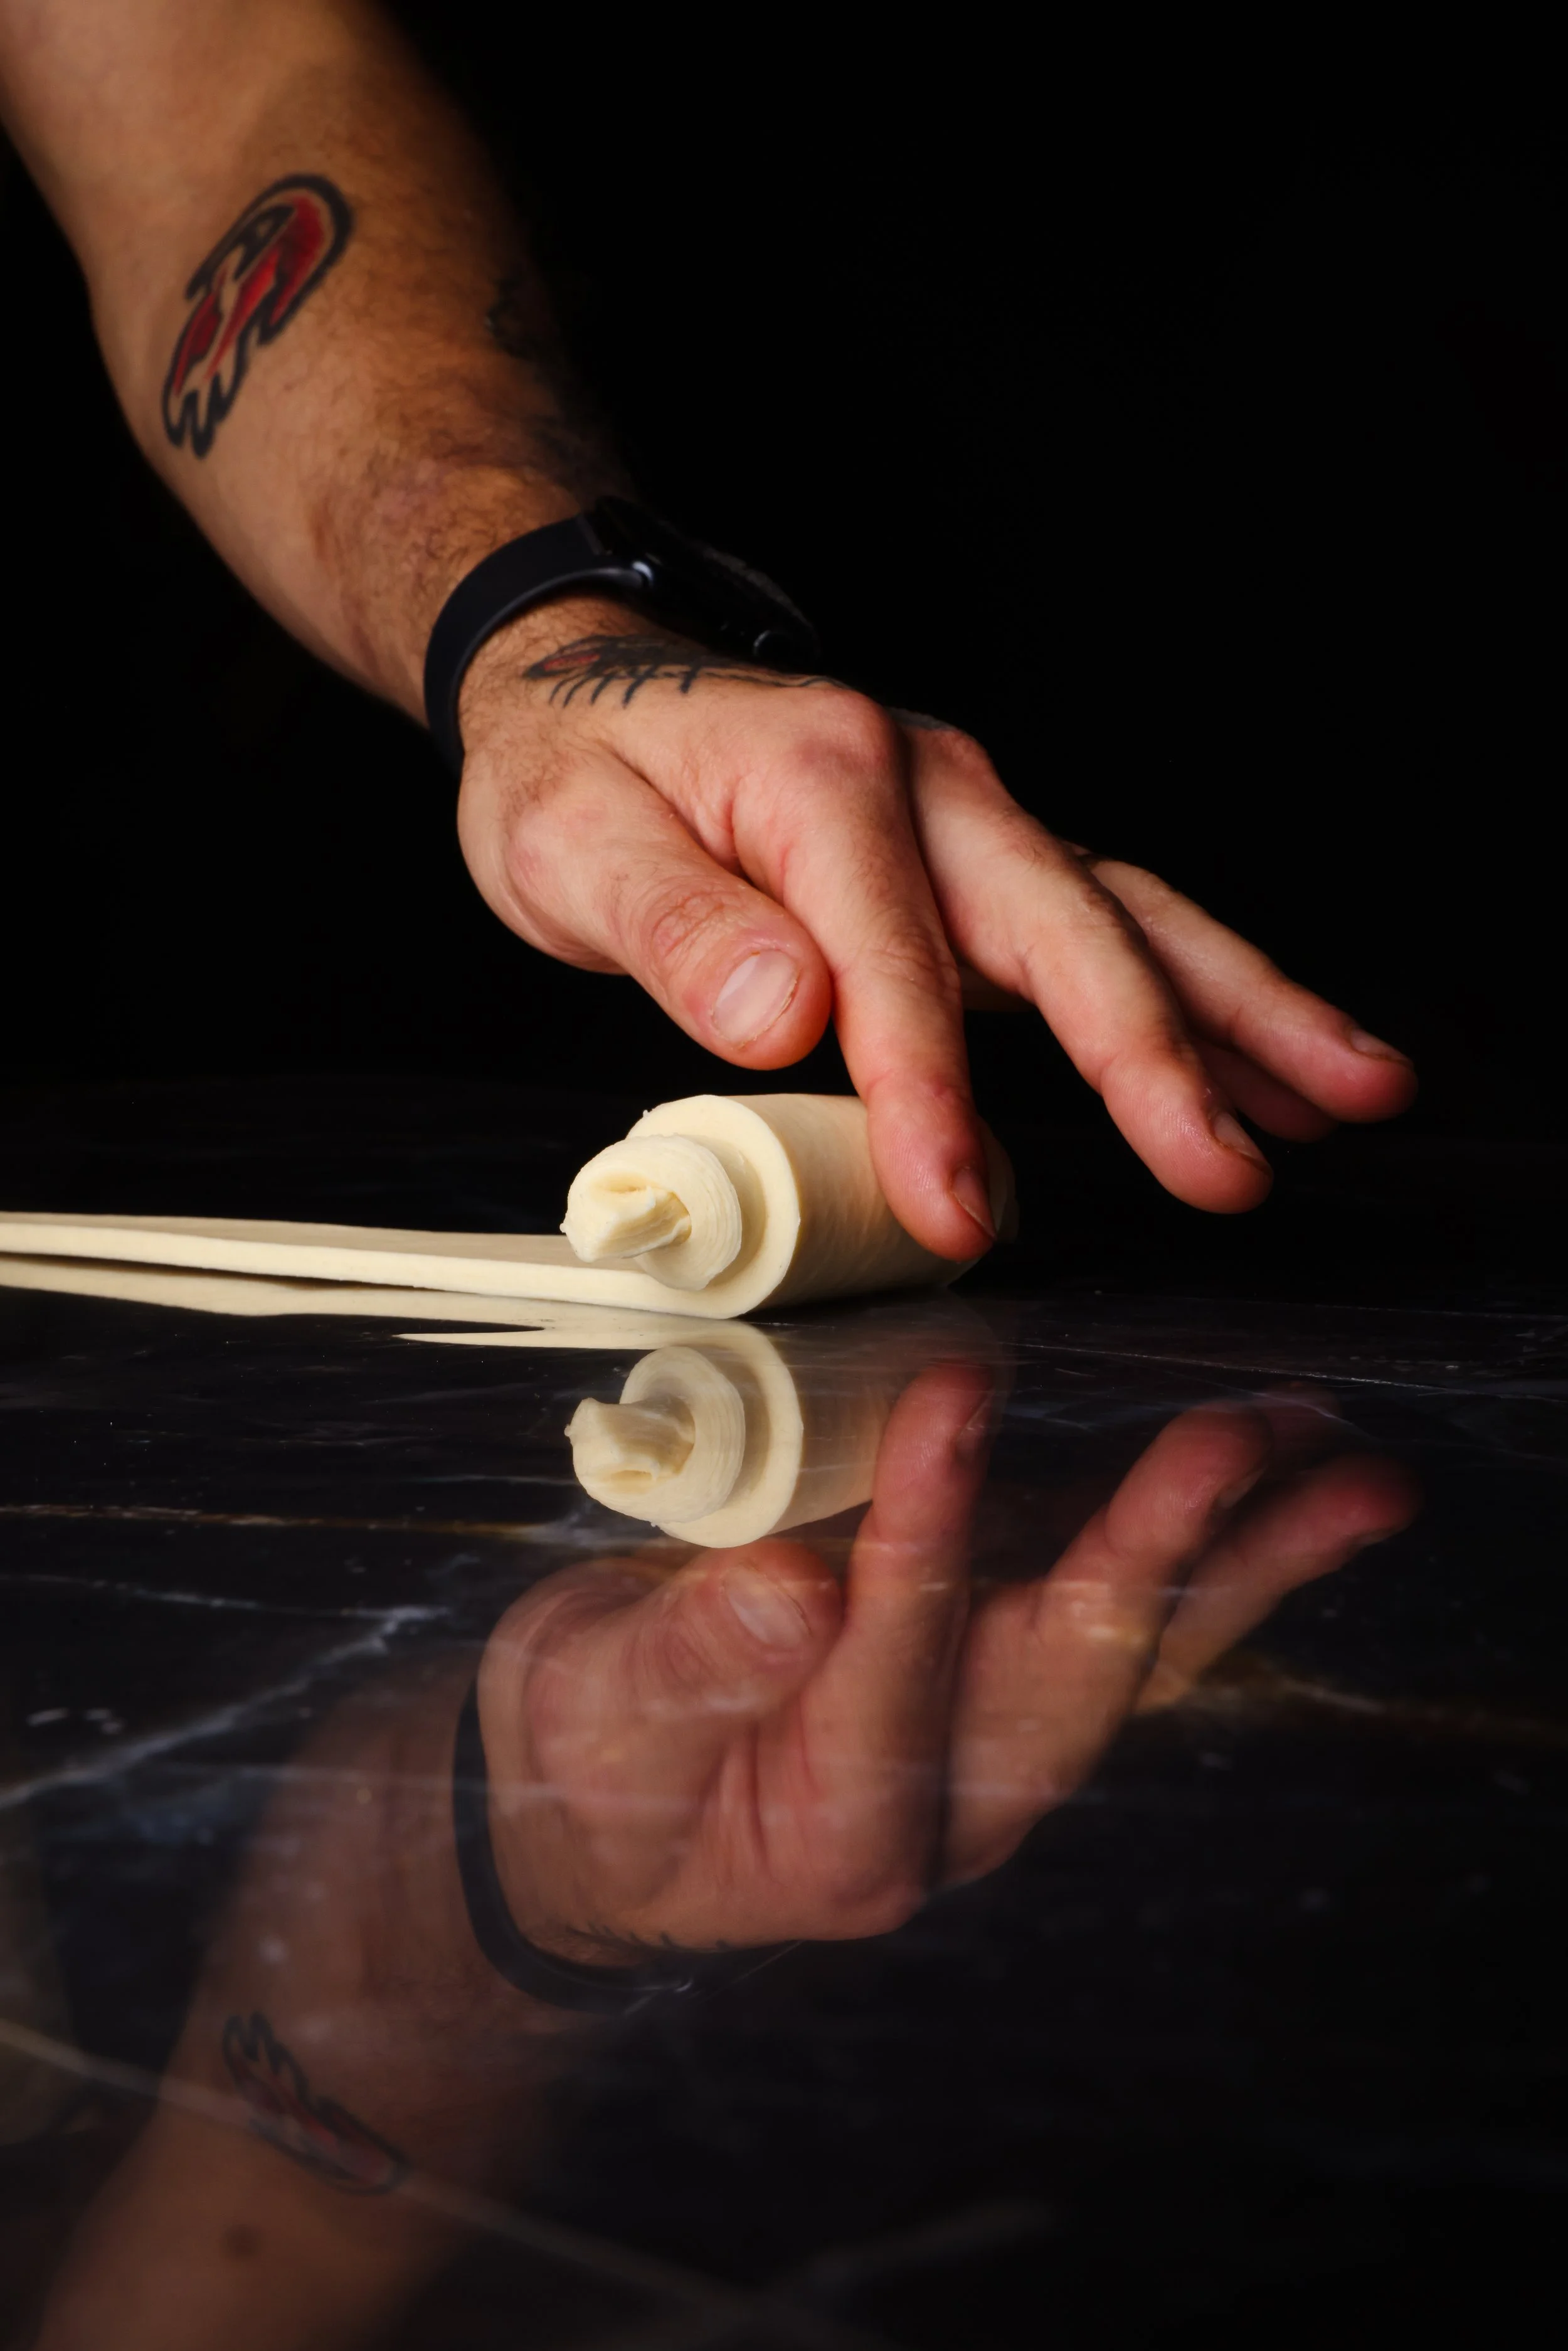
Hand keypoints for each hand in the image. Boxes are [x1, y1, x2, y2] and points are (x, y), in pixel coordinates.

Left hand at [455, 608, 1416, 1260]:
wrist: (590, 685)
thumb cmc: (577, 771)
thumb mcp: (572, 842)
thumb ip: (676, 927)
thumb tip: (784, 1014)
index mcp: (826, 778)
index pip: (893, 961)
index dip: (926, 1095)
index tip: (955, 1210)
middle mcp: (932, 787)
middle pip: (1068, 928)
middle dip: (1157, 1057)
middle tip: (1230, 1172)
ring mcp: (975, 825)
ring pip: (1134, 922)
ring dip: (1246, 1014)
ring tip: (1356, 1094)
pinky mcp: (988, 870)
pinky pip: (1114, 934)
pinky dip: (1204, 1004)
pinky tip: (1273, 1080)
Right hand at [473, 1364, 1416, 1960]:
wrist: (604, 1805)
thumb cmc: (587, 1764)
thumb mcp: (603, 1720)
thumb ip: (688, 1663)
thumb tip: (785, 1594)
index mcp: (843, 1832)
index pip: (900, 1666)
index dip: (925, 1532)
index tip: (951, 1395)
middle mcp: (956, 1803)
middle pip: (1079, 1675)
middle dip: (1168, 1550)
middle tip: (1249, 1443)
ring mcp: (997, 1745)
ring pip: (1137, 1644)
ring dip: (1244, 1550)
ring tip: (1346, 1460)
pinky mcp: (1006, 1675)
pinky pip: (1122, 1607)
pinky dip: (1203, 1537)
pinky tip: (1275, 1465)